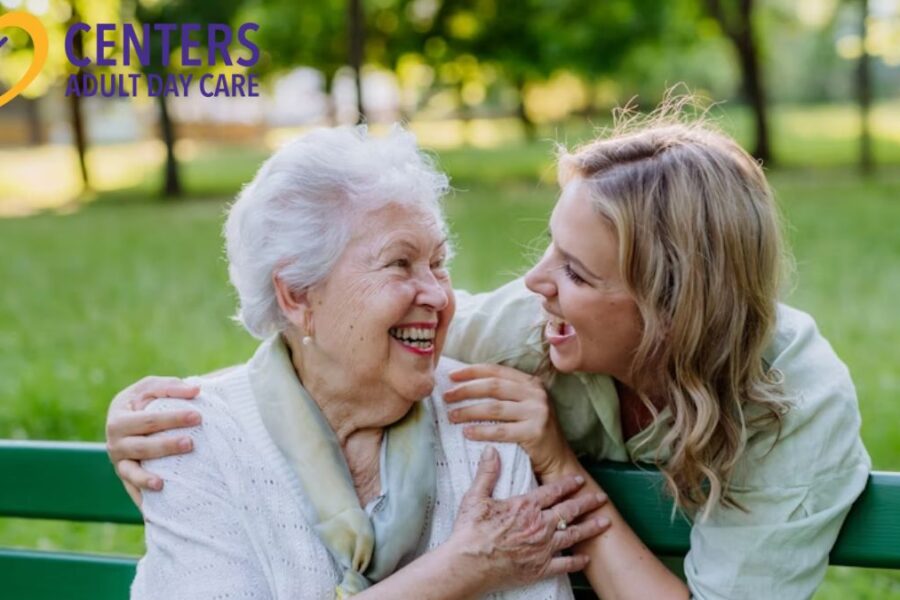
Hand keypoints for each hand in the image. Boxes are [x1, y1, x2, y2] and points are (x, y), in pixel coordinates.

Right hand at [105, 376, 201, 503]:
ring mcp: (119, 462)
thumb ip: (172, 387)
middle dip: (166, 446)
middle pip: (142, 447)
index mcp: (119, 416)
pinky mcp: (125, 478)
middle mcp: (115, 442)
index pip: (148, 420)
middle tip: (191, 443)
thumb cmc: (145, 400)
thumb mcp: (152, 387)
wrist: (129, 419)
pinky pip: (131, 491)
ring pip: (131, 472)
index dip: (172, 418)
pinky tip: (151, 511)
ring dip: (147, 478)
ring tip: (162, 483)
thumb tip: (197, 390)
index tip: (198, 416)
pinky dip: (140, 500)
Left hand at [444, 363, 575, 477]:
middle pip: (493, 387)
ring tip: (451, 416)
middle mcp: (536, 394)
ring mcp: (537, 412)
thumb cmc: (532, 431)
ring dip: (468, 411)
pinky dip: (481, 431)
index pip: (497, 371)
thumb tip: (464, 385)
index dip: (472, 372)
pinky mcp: (535, 432)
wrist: (557, 459)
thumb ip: (503, 394)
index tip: (451, 376)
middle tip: (446, 397)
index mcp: (531, 383)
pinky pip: (500, 431)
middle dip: (465, 390)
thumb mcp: (523, 405)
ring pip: (494, 408)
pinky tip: (467, 432)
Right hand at [445, 446, 609, 593]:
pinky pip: (565, 564)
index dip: (568, 484)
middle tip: (601, 497)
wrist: (469, 565)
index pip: (553, 491)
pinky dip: (578, 561)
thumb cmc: (470, 533)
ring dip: (591, 528)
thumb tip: (491, 450)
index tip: (579, 479)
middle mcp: (540, 525)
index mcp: (526, 506)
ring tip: (604, 522)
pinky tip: (587, 559)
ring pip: (574, 535)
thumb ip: (487, 473)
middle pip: (570, 510)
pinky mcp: (540, 568)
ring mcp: (543, 548)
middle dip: (587, 502)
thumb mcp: (475, 497)